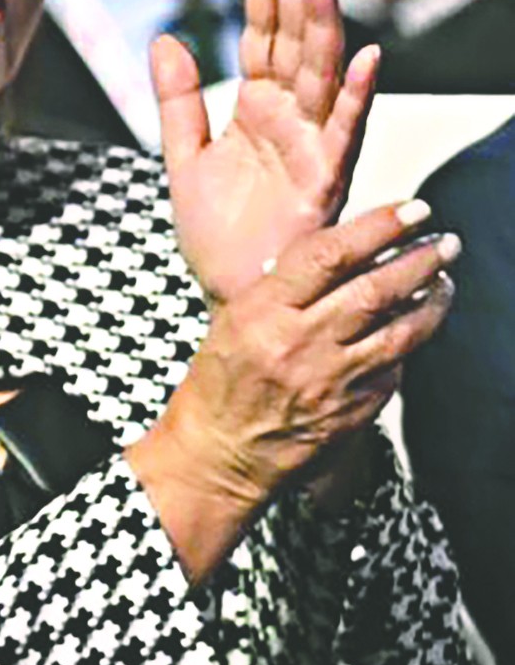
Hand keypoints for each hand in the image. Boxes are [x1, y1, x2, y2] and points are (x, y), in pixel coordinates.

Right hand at [140, 197, 455, 535]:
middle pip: (377, 288)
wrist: (219, 454)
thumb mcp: (235, 321)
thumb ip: (282, 288)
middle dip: (420, 258)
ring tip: (444, 281)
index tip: (411, 210)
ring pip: (402, 329)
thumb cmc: (220, 383)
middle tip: (445, 241)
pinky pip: (395, 370)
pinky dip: (407, 346)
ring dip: (432, 300)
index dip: (378, 226)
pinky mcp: (356, 411)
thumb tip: (338, 252)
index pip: (329, 254)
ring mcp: (333, 380)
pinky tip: (412, 332)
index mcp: (262, 312)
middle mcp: (300, 342)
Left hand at [162, 0, 371, 300]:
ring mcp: (312, 146)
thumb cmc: (220, 234)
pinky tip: (366, 58)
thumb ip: (178, 101)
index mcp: (257, 109)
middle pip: (294, 43)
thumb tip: (166, 38)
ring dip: (324, 28)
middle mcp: (291, 119)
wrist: (236, 295)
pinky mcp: (325, 180)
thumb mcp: (185, 158)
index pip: (261, 36)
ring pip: (320, 75)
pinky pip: (345, 132)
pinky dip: (356, 96)